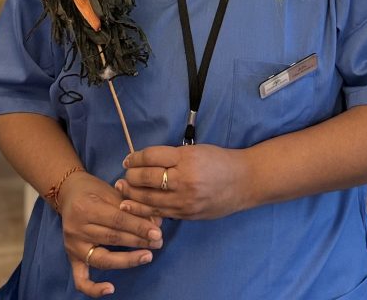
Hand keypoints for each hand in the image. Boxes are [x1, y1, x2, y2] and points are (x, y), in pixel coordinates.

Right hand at [58, 171, 162, 296]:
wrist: (68, 192)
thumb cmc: (92, 189)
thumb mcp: (110, 190)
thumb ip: (131, 206)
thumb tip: (155, 223)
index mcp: (87, 208)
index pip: (117, 220)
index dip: (138, 227)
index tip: (157, 232)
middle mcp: (77, 229)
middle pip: (112, 238)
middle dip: (138, 241)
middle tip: (158, 242)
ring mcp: (73, 246)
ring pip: (102, 258)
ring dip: (127, 260)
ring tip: (147, 256)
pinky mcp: (71, 258)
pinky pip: (80, 279)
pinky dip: (93, 288)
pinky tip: (110, 289)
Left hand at [117, 144, 247, 220]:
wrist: (244, 182)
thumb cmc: (219, 161)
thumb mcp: (196, 151)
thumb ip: (173, 156)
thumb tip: (145, 162)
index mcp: (186, 158)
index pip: (151, 157)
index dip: (135, 158)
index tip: (128, 159)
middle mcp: (184, 179)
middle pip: (147, 178)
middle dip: (131, 176)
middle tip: (124, 174)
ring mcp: (185, 200)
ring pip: (149, 199)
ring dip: (132, 194)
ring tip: (122, 190)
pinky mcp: (187, 215)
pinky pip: (160, 213)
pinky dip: (144, 210)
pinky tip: (133, 206)